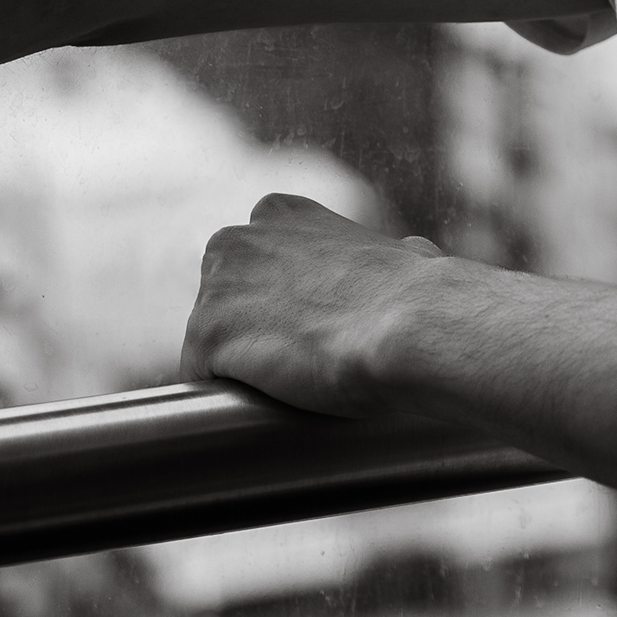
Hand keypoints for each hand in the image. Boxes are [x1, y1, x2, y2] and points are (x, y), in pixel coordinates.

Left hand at [179, 191, 449, 416]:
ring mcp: (215, 285)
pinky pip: (201, 381)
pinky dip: (228, 398)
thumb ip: (377, 255)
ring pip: (209, 346)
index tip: (304, 331)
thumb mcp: (393, 252)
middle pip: (222, 304)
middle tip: (295, 364)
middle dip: (248, 334)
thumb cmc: (416, 295)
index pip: (250, 270)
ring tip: (288, 386)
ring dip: (240, 370)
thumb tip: (412, 254)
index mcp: (279, 214)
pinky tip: (266, 402)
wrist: (407, 324)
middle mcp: (237, 239)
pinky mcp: (206, 334)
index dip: (275, 306)